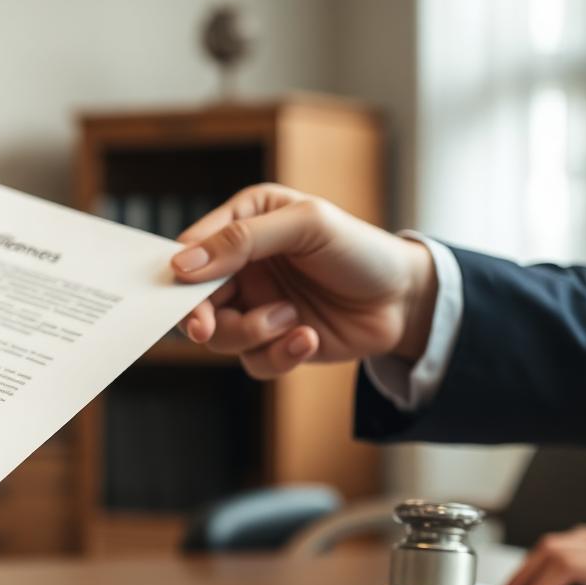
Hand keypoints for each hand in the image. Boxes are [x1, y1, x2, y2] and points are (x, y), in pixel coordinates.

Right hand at [170, 184, 438, 378]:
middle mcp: (243, 266)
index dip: (180, 273)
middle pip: (195, 300)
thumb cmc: (360, 249)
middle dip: (202, 317)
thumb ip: (243, 239)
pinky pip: (253, 361)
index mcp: (243, 223)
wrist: (406, 299)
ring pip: (221, 336)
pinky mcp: (273, 341)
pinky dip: (278, 355)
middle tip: (207, 328)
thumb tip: (183, 262)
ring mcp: (256, 305)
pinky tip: (308, 338)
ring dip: (253, 333)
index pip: (191, 248)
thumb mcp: (306, 225)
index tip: (182, 292)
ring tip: (291, 319)